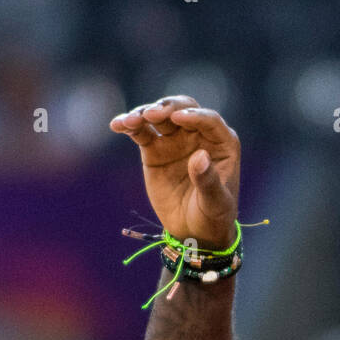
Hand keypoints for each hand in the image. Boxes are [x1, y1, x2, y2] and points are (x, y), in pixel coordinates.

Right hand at [110, 95, 240, 249]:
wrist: (193, 231)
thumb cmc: (212, 216)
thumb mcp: (215, 203)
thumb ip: (208, 181)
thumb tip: (199, 157)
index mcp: (221, 143)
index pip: (209, 120)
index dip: (194, 116)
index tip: (178, 118)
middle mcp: (198, 135)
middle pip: (183, 109)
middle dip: (167, 107)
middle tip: (152, 115)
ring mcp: (175, 140)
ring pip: (159, 116)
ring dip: (144, 113)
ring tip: (130, 122)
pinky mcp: (154, 149)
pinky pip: (140, 132)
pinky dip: (128, 125)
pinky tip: (117, 124)